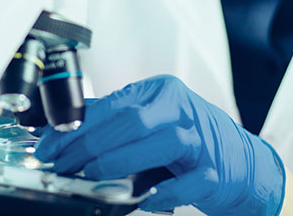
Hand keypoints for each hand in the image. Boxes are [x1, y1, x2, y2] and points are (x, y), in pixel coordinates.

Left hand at [34, 74, 285, 215]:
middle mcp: (181, 110)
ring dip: (121, 160)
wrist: (243, 163)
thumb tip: (63, 132)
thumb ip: (114, 124)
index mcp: (160, 93)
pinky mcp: (215, 172)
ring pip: (161, 142)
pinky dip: (165, 192)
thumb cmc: (189, 141)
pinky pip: (189, 182)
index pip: (111, 105)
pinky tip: (144, 200)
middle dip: (89, 143)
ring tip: (92, 175)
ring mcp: (200, 141)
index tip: (49, 145)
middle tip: (63, 164)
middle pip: (131, 119)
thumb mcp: (151, 122)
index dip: (75, 126)